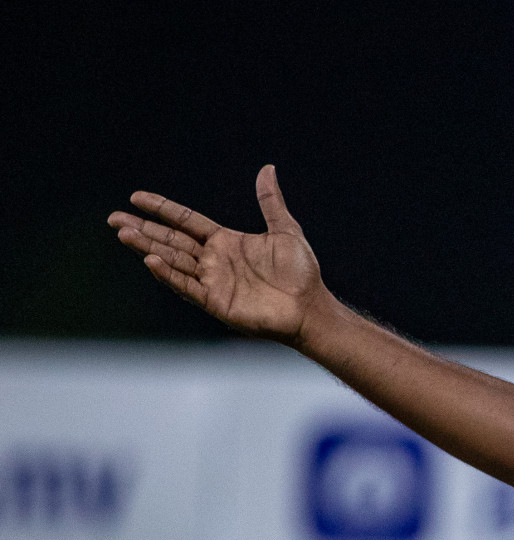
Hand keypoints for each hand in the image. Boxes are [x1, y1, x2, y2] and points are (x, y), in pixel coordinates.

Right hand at [108, 165, 325, 343]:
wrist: (311, 307)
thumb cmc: (301, 273)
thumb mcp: (285, 230)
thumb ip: (271, 202)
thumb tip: (268, 169)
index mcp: (226, 241)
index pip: (185, 221)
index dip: (162, 209)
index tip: (136, 197)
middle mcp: (214, 260)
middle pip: (171, 240)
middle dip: (142, 229)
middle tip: (113, 218)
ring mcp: (213, 281)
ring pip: (172, 260)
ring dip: (147, 248)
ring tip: (124, 233)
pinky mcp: (216, 302)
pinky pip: (187, 286)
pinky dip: (169, 274)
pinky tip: (151, 261)